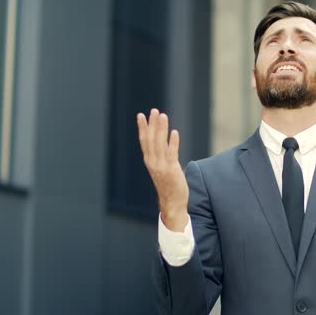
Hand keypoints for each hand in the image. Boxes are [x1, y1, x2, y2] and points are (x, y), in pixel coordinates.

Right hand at [137, 109, 188, 230]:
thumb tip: (162, 143)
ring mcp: (162, 166)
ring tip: (163, 116)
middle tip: (154, 111)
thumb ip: (160, 157)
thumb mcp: (161, 169)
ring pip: (160, 144)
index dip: (143, 127)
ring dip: (161, 129)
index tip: (141, 115)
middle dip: (152, 124)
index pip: (144, 141)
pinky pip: (171, 154)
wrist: (172, 203)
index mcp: (150, 161)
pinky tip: (174, 132)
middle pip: (151, 139)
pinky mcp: (171, 170)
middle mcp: (153, 162)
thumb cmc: (169, 186)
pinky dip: (172, 142)